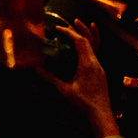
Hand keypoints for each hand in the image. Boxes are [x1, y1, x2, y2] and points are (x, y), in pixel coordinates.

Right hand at [51, 23, 120, 137]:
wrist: (101, 113)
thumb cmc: (83, 102)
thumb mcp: (65, 90)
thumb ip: (51, 78)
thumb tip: (36, 69)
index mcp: (87, 63)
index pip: (80, 41)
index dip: (69, 33)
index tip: (58, 29)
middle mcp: (95, 62)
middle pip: (87, 41)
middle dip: (77, 30)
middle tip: (67, 24)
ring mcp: (99, 66)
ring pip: (93, 46)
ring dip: (85, 36)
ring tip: (78, 27)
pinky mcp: (100, 72)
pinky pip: (95, 53)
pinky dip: (90, 45)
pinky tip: (86, 46)